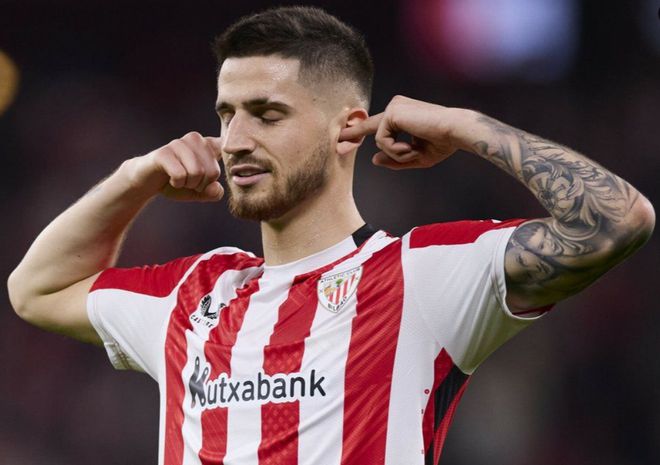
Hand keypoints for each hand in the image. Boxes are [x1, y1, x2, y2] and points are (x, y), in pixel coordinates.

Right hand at [124, 132, 223, 201]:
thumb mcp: (199, 192)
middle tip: (188, 181)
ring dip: (188, 184)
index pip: (227, 147)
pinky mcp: (164, 152)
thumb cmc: (177, 183)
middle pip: (214, 171)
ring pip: (197, 173)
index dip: (232, 156)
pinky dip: (176, 183)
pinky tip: (170, 179)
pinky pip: (180, 174)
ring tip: (179, 180)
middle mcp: (196, 139)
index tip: (235, 156)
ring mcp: (179, 143)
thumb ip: (213, 193)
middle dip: (201, 184)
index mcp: (208, 145)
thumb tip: (216, 188)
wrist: (148, 181)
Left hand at [339, 95, 468, 169]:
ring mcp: (392, 107)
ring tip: (414, 151)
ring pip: (380, 142)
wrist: (456, 131)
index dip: (357, 132)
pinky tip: (410, 147)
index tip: (341, 137)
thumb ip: (394, 159)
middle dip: (351, 136)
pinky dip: (396, 150)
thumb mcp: (416, 157)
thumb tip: (373, 160)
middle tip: (335, 142)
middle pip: (369, 129)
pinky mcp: (391, 113)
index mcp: (402, 114)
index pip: (375, 125)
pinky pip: (383, 142)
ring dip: (397, 154)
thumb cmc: (442, 143)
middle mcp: (395, 106)